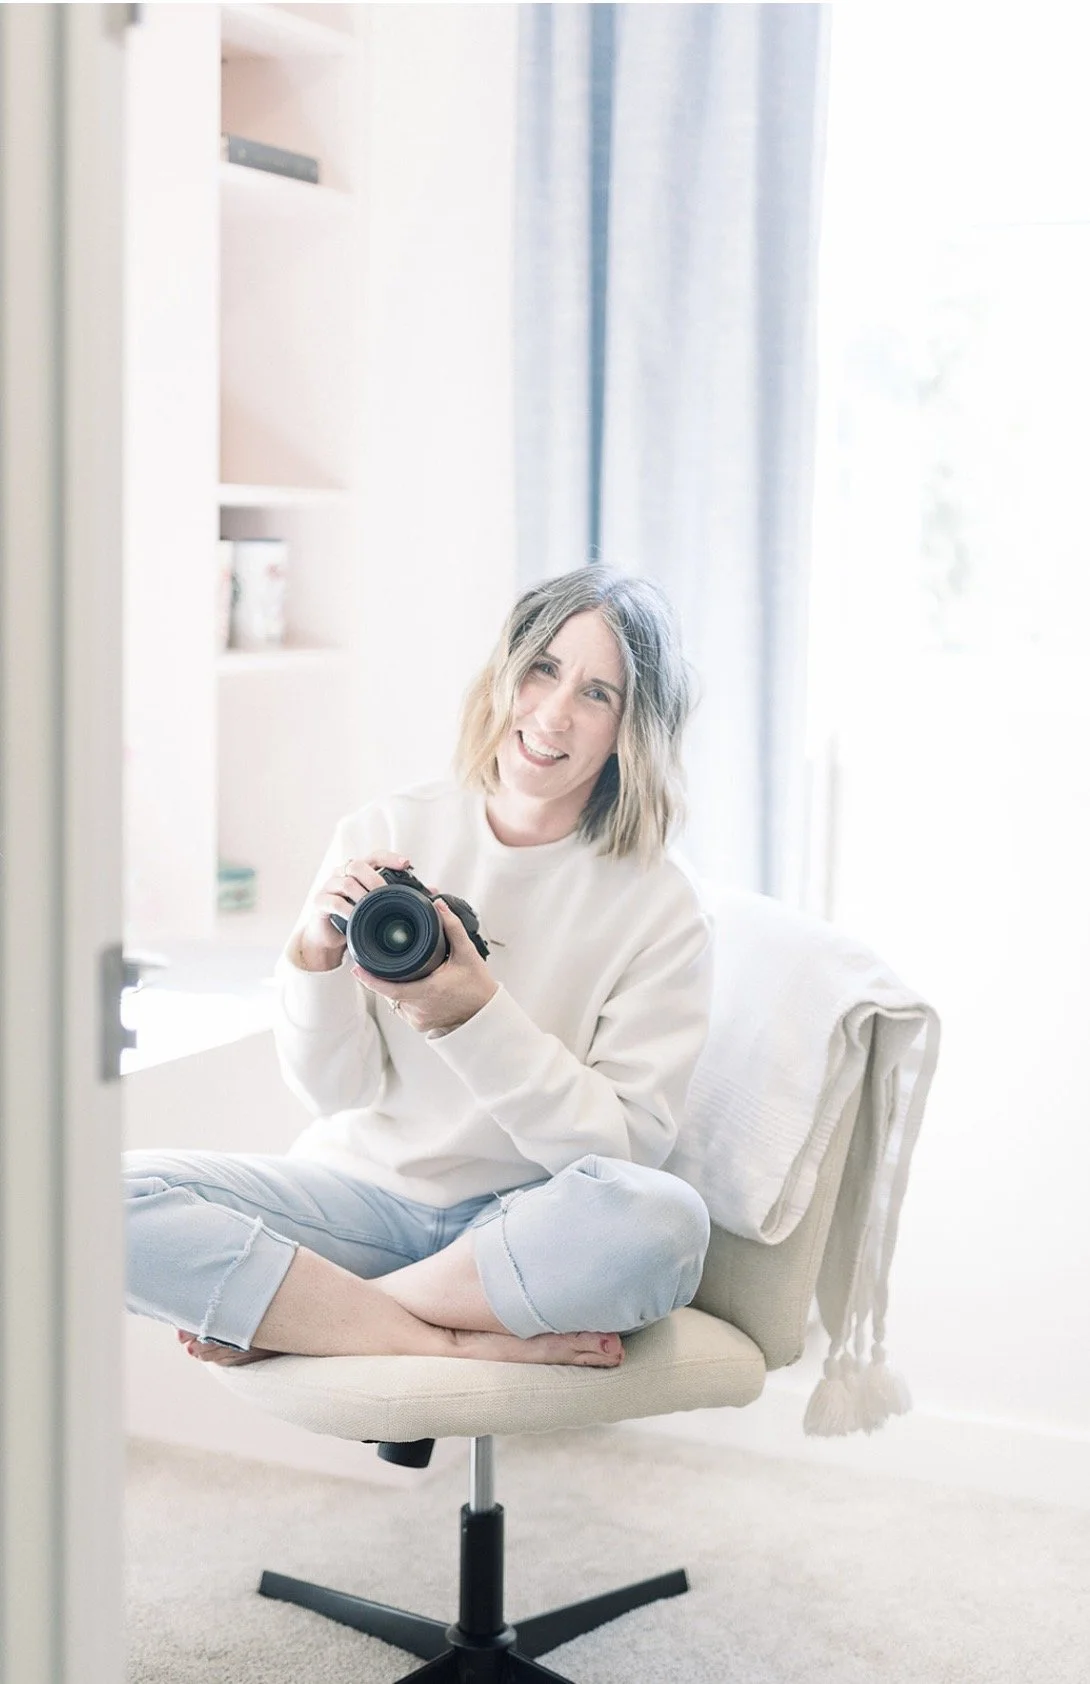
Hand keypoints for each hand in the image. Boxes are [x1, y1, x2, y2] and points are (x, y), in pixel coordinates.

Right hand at [295, 851, 413, 971]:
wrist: (329, 937)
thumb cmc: (356, 916)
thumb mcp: (378, 906)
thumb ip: (401, 896)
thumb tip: (433, 890)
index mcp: (359, 871)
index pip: (375, 856)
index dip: (390, 858)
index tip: (406, 863)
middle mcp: (343, 873)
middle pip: (358, 865)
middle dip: (375, 878)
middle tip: (387, 893)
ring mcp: (329, 887)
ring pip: (345, 882)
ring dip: (361, 895)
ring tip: (372, 907)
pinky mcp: (319, 902)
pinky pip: (333, 902)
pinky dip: (347, 909)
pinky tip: (356, 917)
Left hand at [350, 897, 497, 1034]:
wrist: (486, 1015)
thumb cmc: (478, 986)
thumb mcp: (467, 954)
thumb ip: (452, 927)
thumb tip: (438, 905)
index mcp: (427, 992)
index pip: (388, 988)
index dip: (369, 979)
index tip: (356, 967)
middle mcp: (419, 1009)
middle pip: (388, 992)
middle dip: (382, 977)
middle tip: (379, 961)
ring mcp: (418, 1020)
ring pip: (394, 1002)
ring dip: (392, 988)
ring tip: (398, 972)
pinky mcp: (420, 1026)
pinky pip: (402, 1010)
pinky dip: (402, 999)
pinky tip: (408, 987)